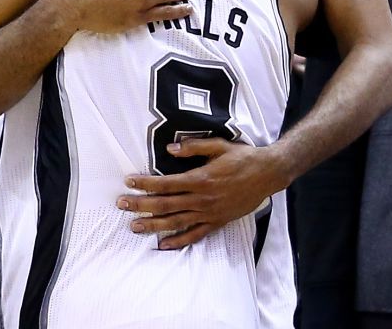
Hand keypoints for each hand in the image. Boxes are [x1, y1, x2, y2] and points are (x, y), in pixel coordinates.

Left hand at [117, 139, 290, 249]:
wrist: (269, 174)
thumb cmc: (243, 158)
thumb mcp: (219, 146)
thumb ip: (193, 148)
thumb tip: (169, 148)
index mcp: (201, 179)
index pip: (166, 184)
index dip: (145, 184)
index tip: (129, 182)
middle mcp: (203, 199)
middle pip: (165, 205)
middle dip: (141, 205)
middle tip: (121, 204)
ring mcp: (210, 213)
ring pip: (176, 222)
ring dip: (153, 225)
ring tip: (134, 226)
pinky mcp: (218, 222)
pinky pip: (196, 234)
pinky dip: (179, 241)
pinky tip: (163, 245)